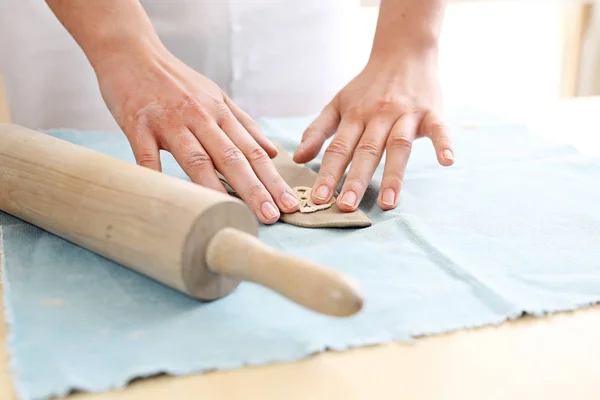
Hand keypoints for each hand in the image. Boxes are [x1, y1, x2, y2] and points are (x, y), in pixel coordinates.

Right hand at [95, 47, 299, 223]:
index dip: (272, 179)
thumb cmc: (175, 80)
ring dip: (218, 188)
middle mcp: (200, 117)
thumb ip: (244, 124)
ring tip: (235, 215)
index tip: (289, 203)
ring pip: (197, 158)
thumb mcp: (216, 96)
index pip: (253, 151)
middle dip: (255, 189)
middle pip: (232, 158)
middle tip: (272, 216)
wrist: (131, 51)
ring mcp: (170, 122)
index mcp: (220, 113)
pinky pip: (148, 155)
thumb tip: (273, 151)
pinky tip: (169, 197)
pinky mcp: (139, 125)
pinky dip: (158, 175)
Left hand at [293, 52, 453, 211]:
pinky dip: (443, 143)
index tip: (319, 199)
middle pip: (366, 151)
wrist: (403, 52)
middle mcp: (378, 116)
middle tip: (346, 207)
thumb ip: (317, 131)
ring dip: (394, 175)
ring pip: (398, 146)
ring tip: (389, 203)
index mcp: (354, 116)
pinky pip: (439, 128)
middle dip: (356, 180)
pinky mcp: (431, 111)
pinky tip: (447, 161)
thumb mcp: (338, 104)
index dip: (328, 174)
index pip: (339, 148)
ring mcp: (406, 114)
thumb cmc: (367, 86)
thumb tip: (298, 158)